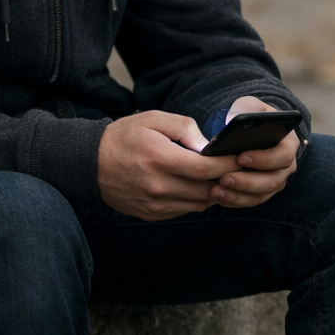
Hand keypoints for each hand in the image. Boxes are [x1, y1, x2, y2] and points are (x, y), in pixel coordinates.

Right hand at [97, 99, 300, 219]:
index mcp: (160, 160)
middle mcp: (158, 187)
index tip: (243, 157)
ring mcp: (155, 204)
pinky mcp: (152, 214)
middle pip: (206, 189)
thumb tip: (208, 144)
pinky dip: (198, 199)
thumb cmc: (125, 136)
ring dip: (215, 191)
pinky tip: (203, 186)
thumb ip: (184, 127)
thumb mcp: (153, 120)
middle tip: (243, 168)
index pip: (205, 169)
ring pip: (199, 203)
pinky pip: (185, 210)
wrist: (90, 164)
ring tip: (225, 176)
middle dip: (228, 178)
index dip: (228, 164)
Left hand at [212, 96, 301, 208]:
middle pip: (273, 181)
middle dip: (247, 181)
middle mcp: (286, 165)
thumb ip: (243, 109)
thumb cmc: (252, 116)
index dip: (264, 159)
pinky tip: (217, 195)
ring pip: (261, 195)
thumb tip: (232, 120)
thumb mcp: (249, 105)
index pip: (283, 155)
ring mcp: (276, 181)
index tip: (241, 157)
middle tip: (224, 178)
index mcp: (288, 143)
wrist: (251, 131)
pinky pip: (250, 201)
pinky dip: (234, 200)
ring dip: (238, 195)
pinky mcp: (262, 192)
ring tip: (215, 190)